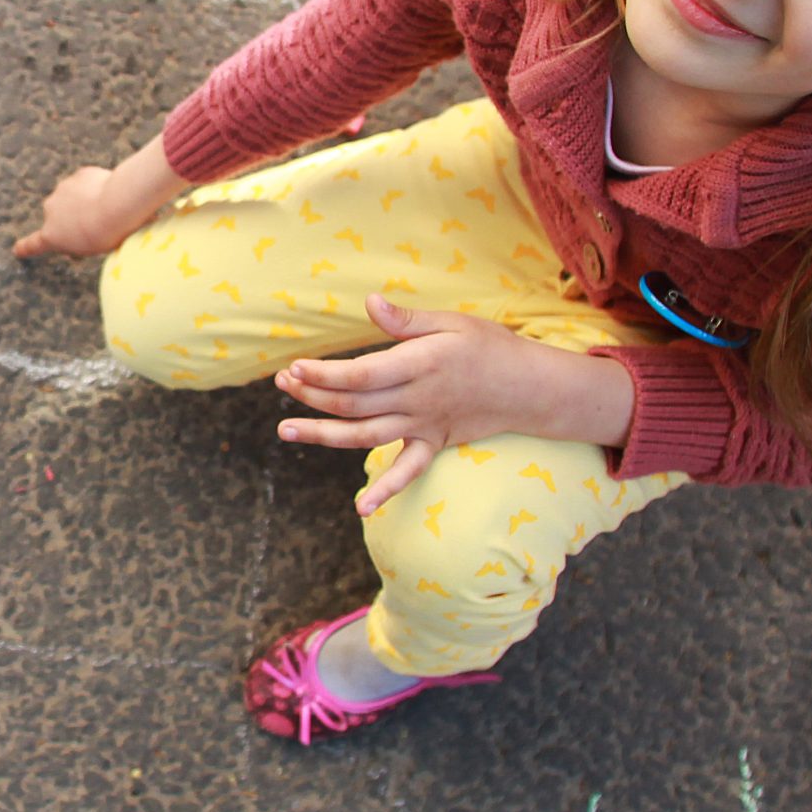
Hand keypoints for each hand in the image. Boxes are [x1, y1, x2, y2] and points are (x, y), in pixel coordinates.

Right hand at [13, 166, 133, 258]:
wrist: (117, 204)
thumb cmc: (105, 233)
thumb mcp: (89, 249)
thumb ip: (76, 242)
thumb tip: (76, 234)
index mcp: (51, 235)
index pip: (34, 244)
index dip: (25, 247)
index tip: (17, 250)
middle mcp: (51, 210)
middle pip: (59, 216)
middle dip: (71, 219)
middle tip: (94, 225)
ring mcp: (63, 190)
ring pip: (73, 197)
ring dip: (83, 202)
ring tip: (104, 209)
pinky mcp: (79, 175)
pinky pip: (86, 183)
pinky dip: (93, 187)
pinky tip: (107, 193)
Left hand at [14, 135, 191, 259]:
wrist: (116, 205)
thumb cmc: (133, 199)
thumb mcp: (137, 192)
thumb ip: (140, 196)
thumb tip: (158, 196)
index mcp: (83, 177)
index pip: (78, 190)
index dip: (82, 202)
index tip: (84, 206)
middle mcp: (64, 189)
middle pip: (69, 211)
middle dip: (79, 221)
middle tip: (100, 231)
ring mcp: (55, 209)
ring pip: (62, 225)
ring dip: (74, 234)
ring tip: (95, 238)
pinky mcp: (51, 232)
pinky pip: (36, 241)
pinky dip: (27, 247)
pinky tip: (17, 253)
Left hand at [273, 294, 632, 515]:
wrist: (530, 387)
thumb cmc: (489, 346)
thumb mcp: (451, 322)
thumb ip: (406, 320)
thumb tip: (370, 303)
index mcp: (420, 364)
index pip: (362, 374)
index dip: (324, 374)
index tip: (294, 367)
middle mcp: (418, 400)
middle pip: (355, 403)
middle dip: (313, 395)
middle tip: (281, 385)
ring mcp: (425, 426)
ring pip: (366, 435)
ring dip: (324, 435)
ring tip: (285, 431)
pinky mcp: (434, 444)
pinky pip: (408, 471)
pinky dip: (386, 491)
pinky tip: (361, 508)